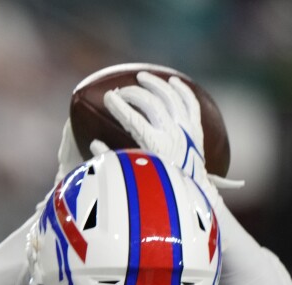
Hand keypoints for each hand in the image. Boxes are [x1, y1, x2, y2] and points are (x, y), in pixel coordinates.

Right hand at [103, 72, 209, 190]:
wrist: (192, 200)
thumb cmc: (159, 191)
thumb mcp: (133, 178)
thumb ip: (113, 161)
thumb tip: (94, 143)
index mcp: (155, 146)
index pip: (133, 118)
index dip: (118, 105)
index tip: (107, 97)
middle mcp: (173, 134)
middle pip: (151, 102)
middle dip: (133, 93)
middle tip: (120, 91)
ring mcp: (187, 130)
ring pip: (171, 96)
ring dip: (155, 84)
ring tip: (142, 78)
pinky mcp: (197, 130)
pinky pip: (190, 102)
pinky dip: (181, 89)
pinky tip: (171, 81)